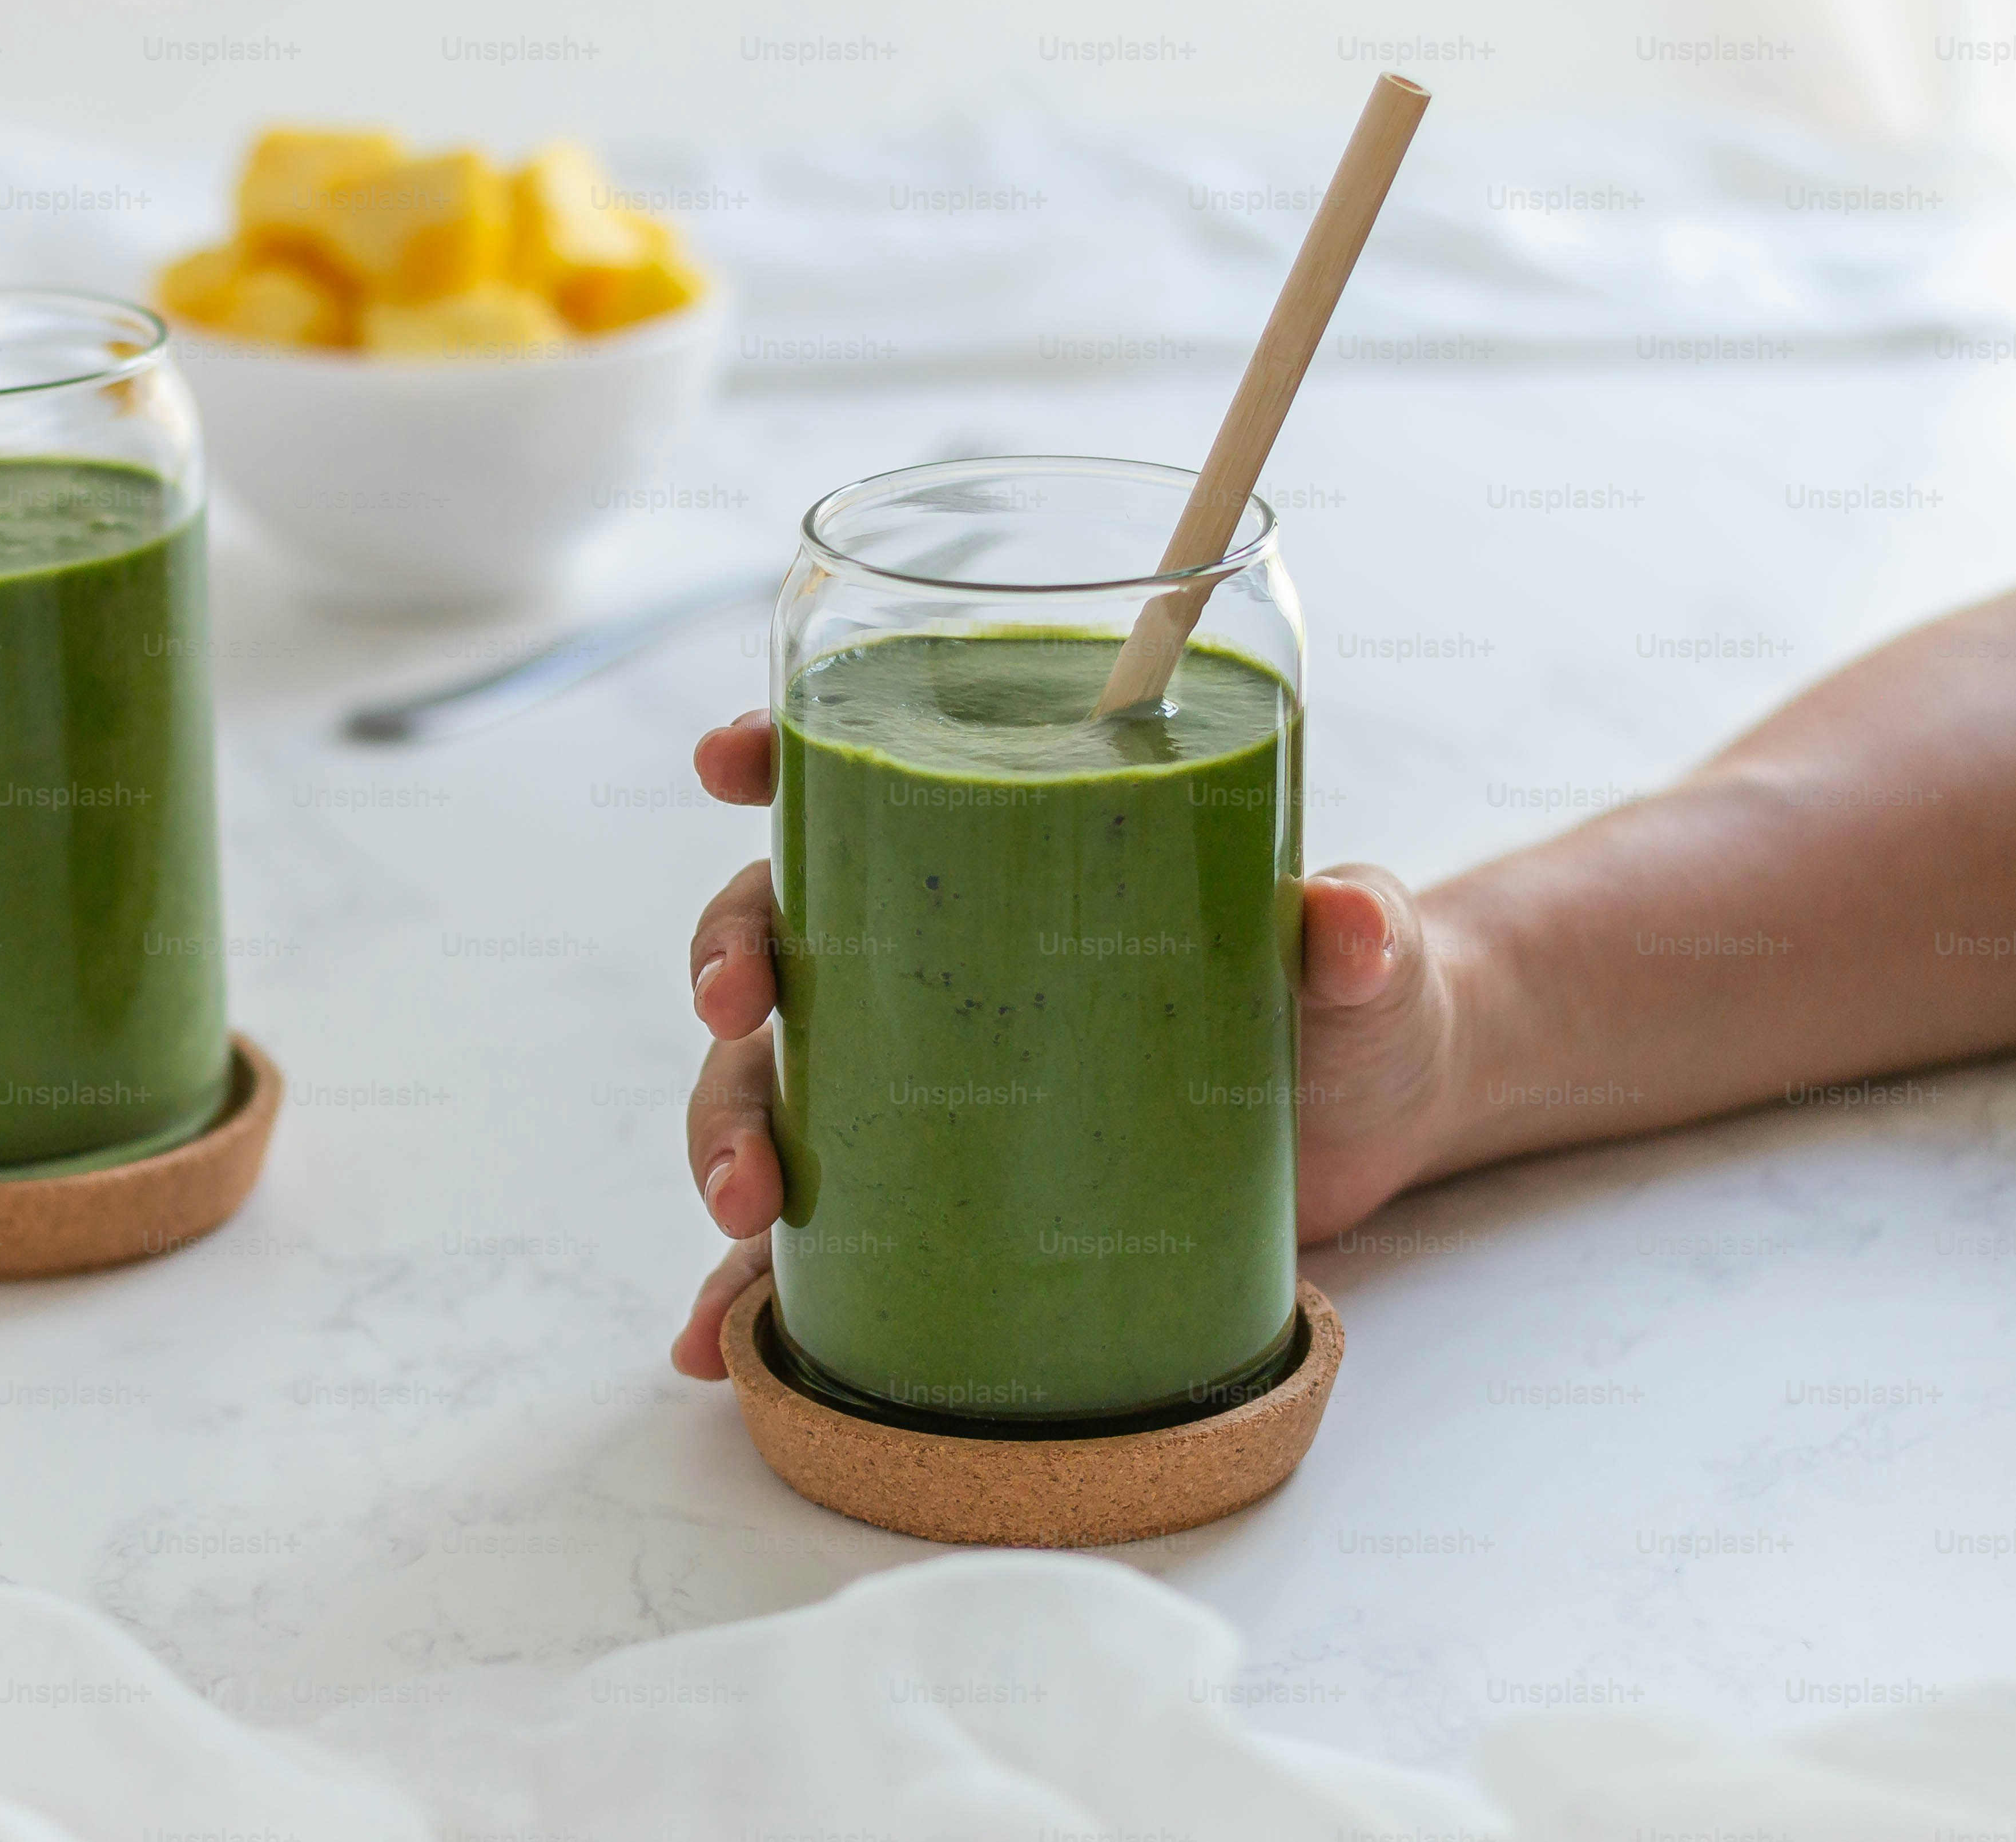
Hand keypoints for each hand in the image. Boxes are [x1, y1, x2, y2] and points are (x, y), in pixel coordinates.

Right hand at [668, 711, 1469, 1378]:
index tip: (728, 762)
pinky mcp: (939, 1196)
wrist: (1374, 1133)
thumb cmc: (1354, 1006)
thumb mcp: (1366, 962)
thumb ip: (1361, 934)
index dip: (787, 756)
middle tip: (736, 1015)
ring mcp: (925, 1081)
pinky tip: (723, 1341)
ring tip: (741, 1206)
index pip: (872, 781)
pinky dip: (748, 1289)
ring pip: (769, 1085)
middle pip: (784, 935)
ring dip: (722, 1134)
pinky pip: (814, 1244)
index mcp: (1017, 861)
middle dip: (728, 964)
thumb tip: (1348, 923)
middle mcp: (941, 960)